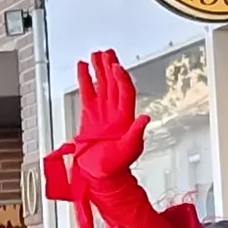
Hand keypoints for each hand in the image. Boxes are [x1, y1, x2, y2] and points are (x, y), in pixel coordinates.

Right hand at [56, 53, 145, 198]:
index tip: (115, 66)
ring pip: (101, 84)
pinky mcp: (90, 115)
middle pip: (113, 83)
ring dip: (99, 69)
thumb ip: (135, 134)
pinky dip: (85, 79)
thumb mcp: (128, 150)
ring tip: (96, 54)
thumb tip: (145, 119)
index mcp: (124, 118)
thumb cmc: (115, 166)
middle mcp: (114, 111)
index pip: (124, 92)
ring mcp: (102, 112)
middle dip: (110, 67)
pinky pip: (88, 92)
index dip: (121, 79)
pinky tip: (83, 67)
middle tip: (107, 52)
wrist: (100, 175)